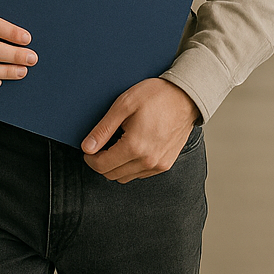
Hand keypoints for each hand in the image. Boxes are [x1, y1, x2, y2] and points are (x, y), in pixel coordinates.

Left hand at [81, 78, 199, 182]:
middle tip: (101, 145)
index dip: (90, 159)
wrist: (185, 97)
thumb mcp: (123, 105)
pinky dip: (131, 166)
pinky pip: (140, 174)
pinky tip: (132, 149)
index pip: (102, 166)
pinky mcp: (166, 165)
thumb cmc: (156, 96)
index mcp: (135, 147)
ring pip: (126, 177)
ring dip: (116, 166)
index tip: (88, 149)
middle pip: (112, 175)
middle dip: (101, 163)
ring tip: (117, 144)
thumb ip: (103, 129)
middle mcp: (148, 161)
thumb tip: (87, 147)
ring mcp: (159, 165)